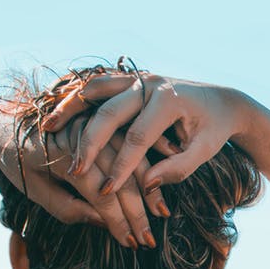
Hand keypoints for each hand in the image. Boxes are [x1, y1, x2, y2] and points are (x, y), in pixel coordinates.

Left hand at [0, 105, 161, 247]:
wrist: (2, 124)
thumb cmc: (16, 164)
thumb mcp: (35, 192)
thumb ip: (68, 209)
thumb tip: (105, 222)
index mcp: (63, 155)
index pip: (100, 195)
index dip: (118, 221)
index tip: (131, 243)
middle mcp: (82, 135)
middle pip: (120, 178)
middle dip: (137, 212)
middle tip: (149, 239)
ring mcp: (93, 122)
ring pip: (132, 156)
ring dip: (149, 186)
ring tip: (161, 213)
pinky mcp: (100, 116)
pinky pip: (132, 135)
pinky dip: (152, 152)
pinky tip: (167, 169)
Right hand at [41, 72, 246, 199]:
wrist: (221, 101)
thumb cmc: (213, 130)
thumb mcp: (204, 151)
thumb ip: (179, 168)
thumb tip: (150, 185)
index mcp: (169, 100)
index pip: (139, 137)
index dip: (121, 166)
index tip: (106, 191)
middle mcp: (150, 83)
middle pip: (109, 112)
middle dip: (90, 143)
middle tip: (74, 170)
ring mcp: (137, 77)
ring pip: (95, 90)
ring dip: (70, 109)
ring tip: (48, 130)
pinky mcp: (129, 79)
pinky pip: (96, 86)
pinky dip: (75, 98)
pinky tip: (57, 114)